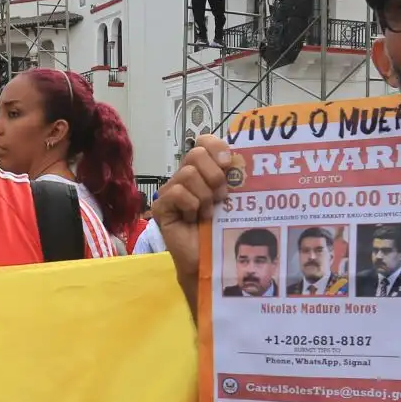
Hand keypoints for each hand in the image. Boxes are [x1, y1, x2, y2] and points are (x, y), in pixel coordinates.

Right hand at [152, 132, 235, 313]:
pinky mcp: (162, 206)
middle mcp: (186, 177)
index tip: (229, 163)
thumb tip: (238, 160)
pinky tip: (192, 219)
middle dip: (215, 175)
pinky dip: (190, 205)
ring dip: (204, 195)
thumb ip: (233, 177)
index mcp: (204, 171)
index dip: (216, 146)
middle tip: (221, 197)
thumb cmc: (222, 230)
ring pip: (187, 174)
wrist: (210, 260)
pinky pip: (177, 192)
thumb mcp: (233, 199)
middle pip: (196, 154)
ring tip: (207, 213)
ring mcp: (171, 191)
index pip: (204, 141)